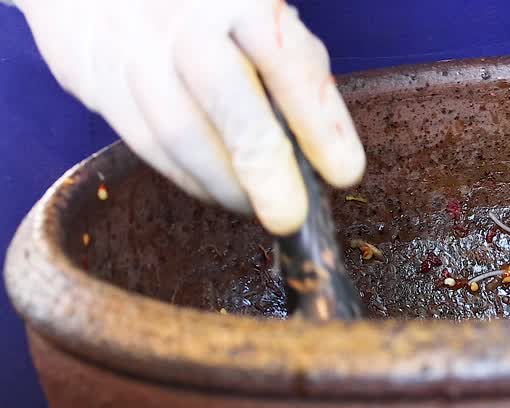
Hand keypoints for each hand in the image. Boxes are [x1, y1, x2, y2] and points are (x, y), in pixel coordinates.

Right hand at [15, 0, 364, 234]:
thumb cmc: (209, 14)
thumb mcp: (265, 24)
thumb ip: (300, 77)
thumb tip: (331, 155)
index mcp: (236, 0)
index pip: (284, 59)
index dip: (316, 121)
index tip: (345, 173)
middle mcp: (180, 21)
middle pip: (223, 95)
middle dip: (262, 164)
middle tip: (289, 216)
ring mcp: (132, 49)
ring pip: (178, 132)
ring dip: (225, 185)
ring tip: (258, 208)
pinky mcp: (96, 81)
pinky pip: (146, 144)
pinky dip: (189, 179)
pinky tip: (218, 190)